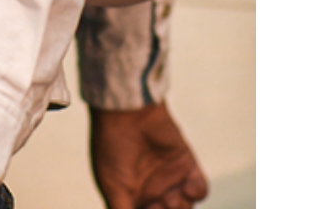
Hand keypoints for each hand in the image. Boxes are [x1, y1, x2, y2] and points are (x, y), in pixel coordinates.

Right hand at [89, 103, 207, 208]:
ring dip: (181, 208)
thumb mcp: (112, 187)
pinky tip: (186, 188)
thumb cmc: (112, 147)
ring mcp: (170, 179)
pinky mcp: (186, 165)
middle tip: (159, 205)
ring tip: (169, 198)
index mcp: (132, 198)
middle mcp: (151, 191)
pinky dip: (196, 193)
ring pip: (184, 208)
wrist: (127, 112)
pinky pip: (200, 190)